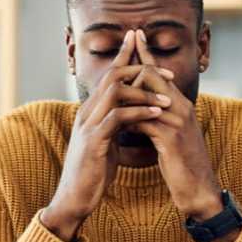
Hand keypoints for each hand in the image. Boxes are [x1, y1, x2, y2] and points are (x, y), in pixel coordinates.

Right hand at [42, 30, 173, 241]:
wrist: (74, 199)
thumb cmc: (91, 174)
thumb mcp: (104, 143)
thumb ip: (114, 125)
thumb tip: (130, 114)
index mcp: (90, 112)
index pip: (108, 76)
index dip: (124, 57)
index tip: (140, 42)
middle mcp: (86, 113)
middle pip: (112, 76)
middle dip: (139, 67)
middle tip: (166, 70)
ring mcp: (88, 126)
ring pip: (115, 92)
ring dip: (144, 91)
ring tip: (168, 97)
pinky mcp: (94, 141)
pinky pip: (118, 118)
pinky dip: (140, 112)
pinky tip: (157, 114)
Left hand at [123, 29, 223, 221]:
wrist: (198, 189)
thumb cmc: (181, 164)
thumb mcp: (167, 136)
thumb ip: (154, 119)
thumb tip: (134, 110)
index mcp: (180, 105)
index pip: (160, 72)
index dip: (146, 54)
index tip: (133, 36)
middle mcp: (181, 107)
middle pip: (152, 75)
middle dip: (130, 69)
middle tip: (114, 64)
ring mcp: (177, 121)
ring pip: (146, 95)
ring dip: (125, 95)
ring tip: (108, 94)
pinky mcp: (171, 138)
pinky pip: (144, 121)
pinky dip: (128, 120)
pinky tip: (117, 124)